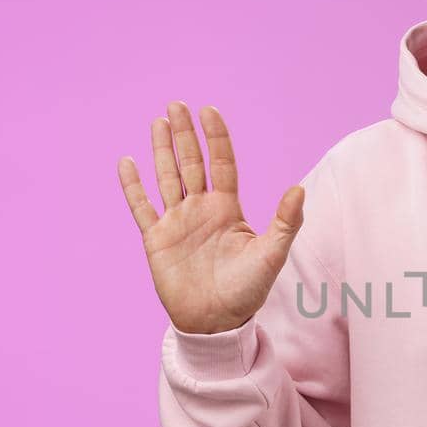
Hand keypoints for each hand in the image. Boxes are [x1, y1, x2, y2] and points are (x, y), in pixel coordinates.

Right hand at [117, 100, 303, 334]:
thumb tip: (300, 189)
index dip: (215, 138)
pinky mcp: (156, 239)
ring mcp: (177, 222)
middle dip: (184, 135)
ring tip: (158, 121)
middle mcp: (200, 209)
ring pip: (166, 177)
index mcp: (227, 208)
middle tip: (176, 105)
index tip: (209, 111)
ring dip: (161, 150)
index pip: (221, 163)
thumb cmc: (248, 290)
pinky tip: (126, 162)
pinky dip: (132, 186)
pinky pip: (141, 207)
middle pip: (190, 163)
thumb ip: (286, 222)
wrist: (217, 322)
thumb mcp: (271, 254)